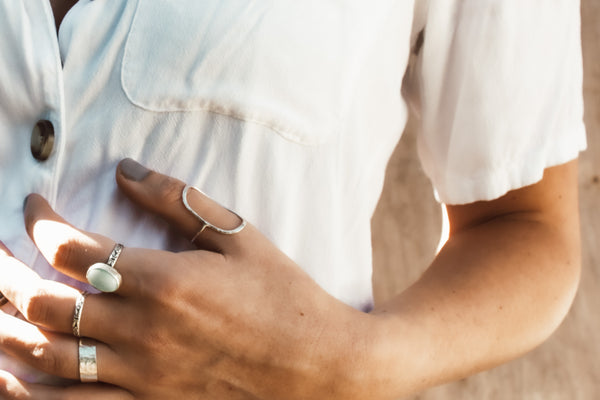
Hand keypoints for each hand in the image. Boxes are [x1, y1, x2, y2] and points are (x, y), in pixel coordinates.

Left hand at [0, 159, 372, 399]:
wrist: (312, 363)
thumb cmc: (281, 295)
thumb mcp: (238, 236)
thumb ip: (177, 200)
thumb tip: (126, 171)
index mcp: (163, 278)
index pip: (71, 246)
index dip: (40, 220)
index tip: (34, 204)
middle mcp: (141, 327)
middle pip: (44, 299)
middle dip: (5, 270)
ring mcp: (140, 372)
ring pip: (46, 351)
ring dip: (6, 325)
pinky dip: (27, 391)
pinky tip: (7, 373)